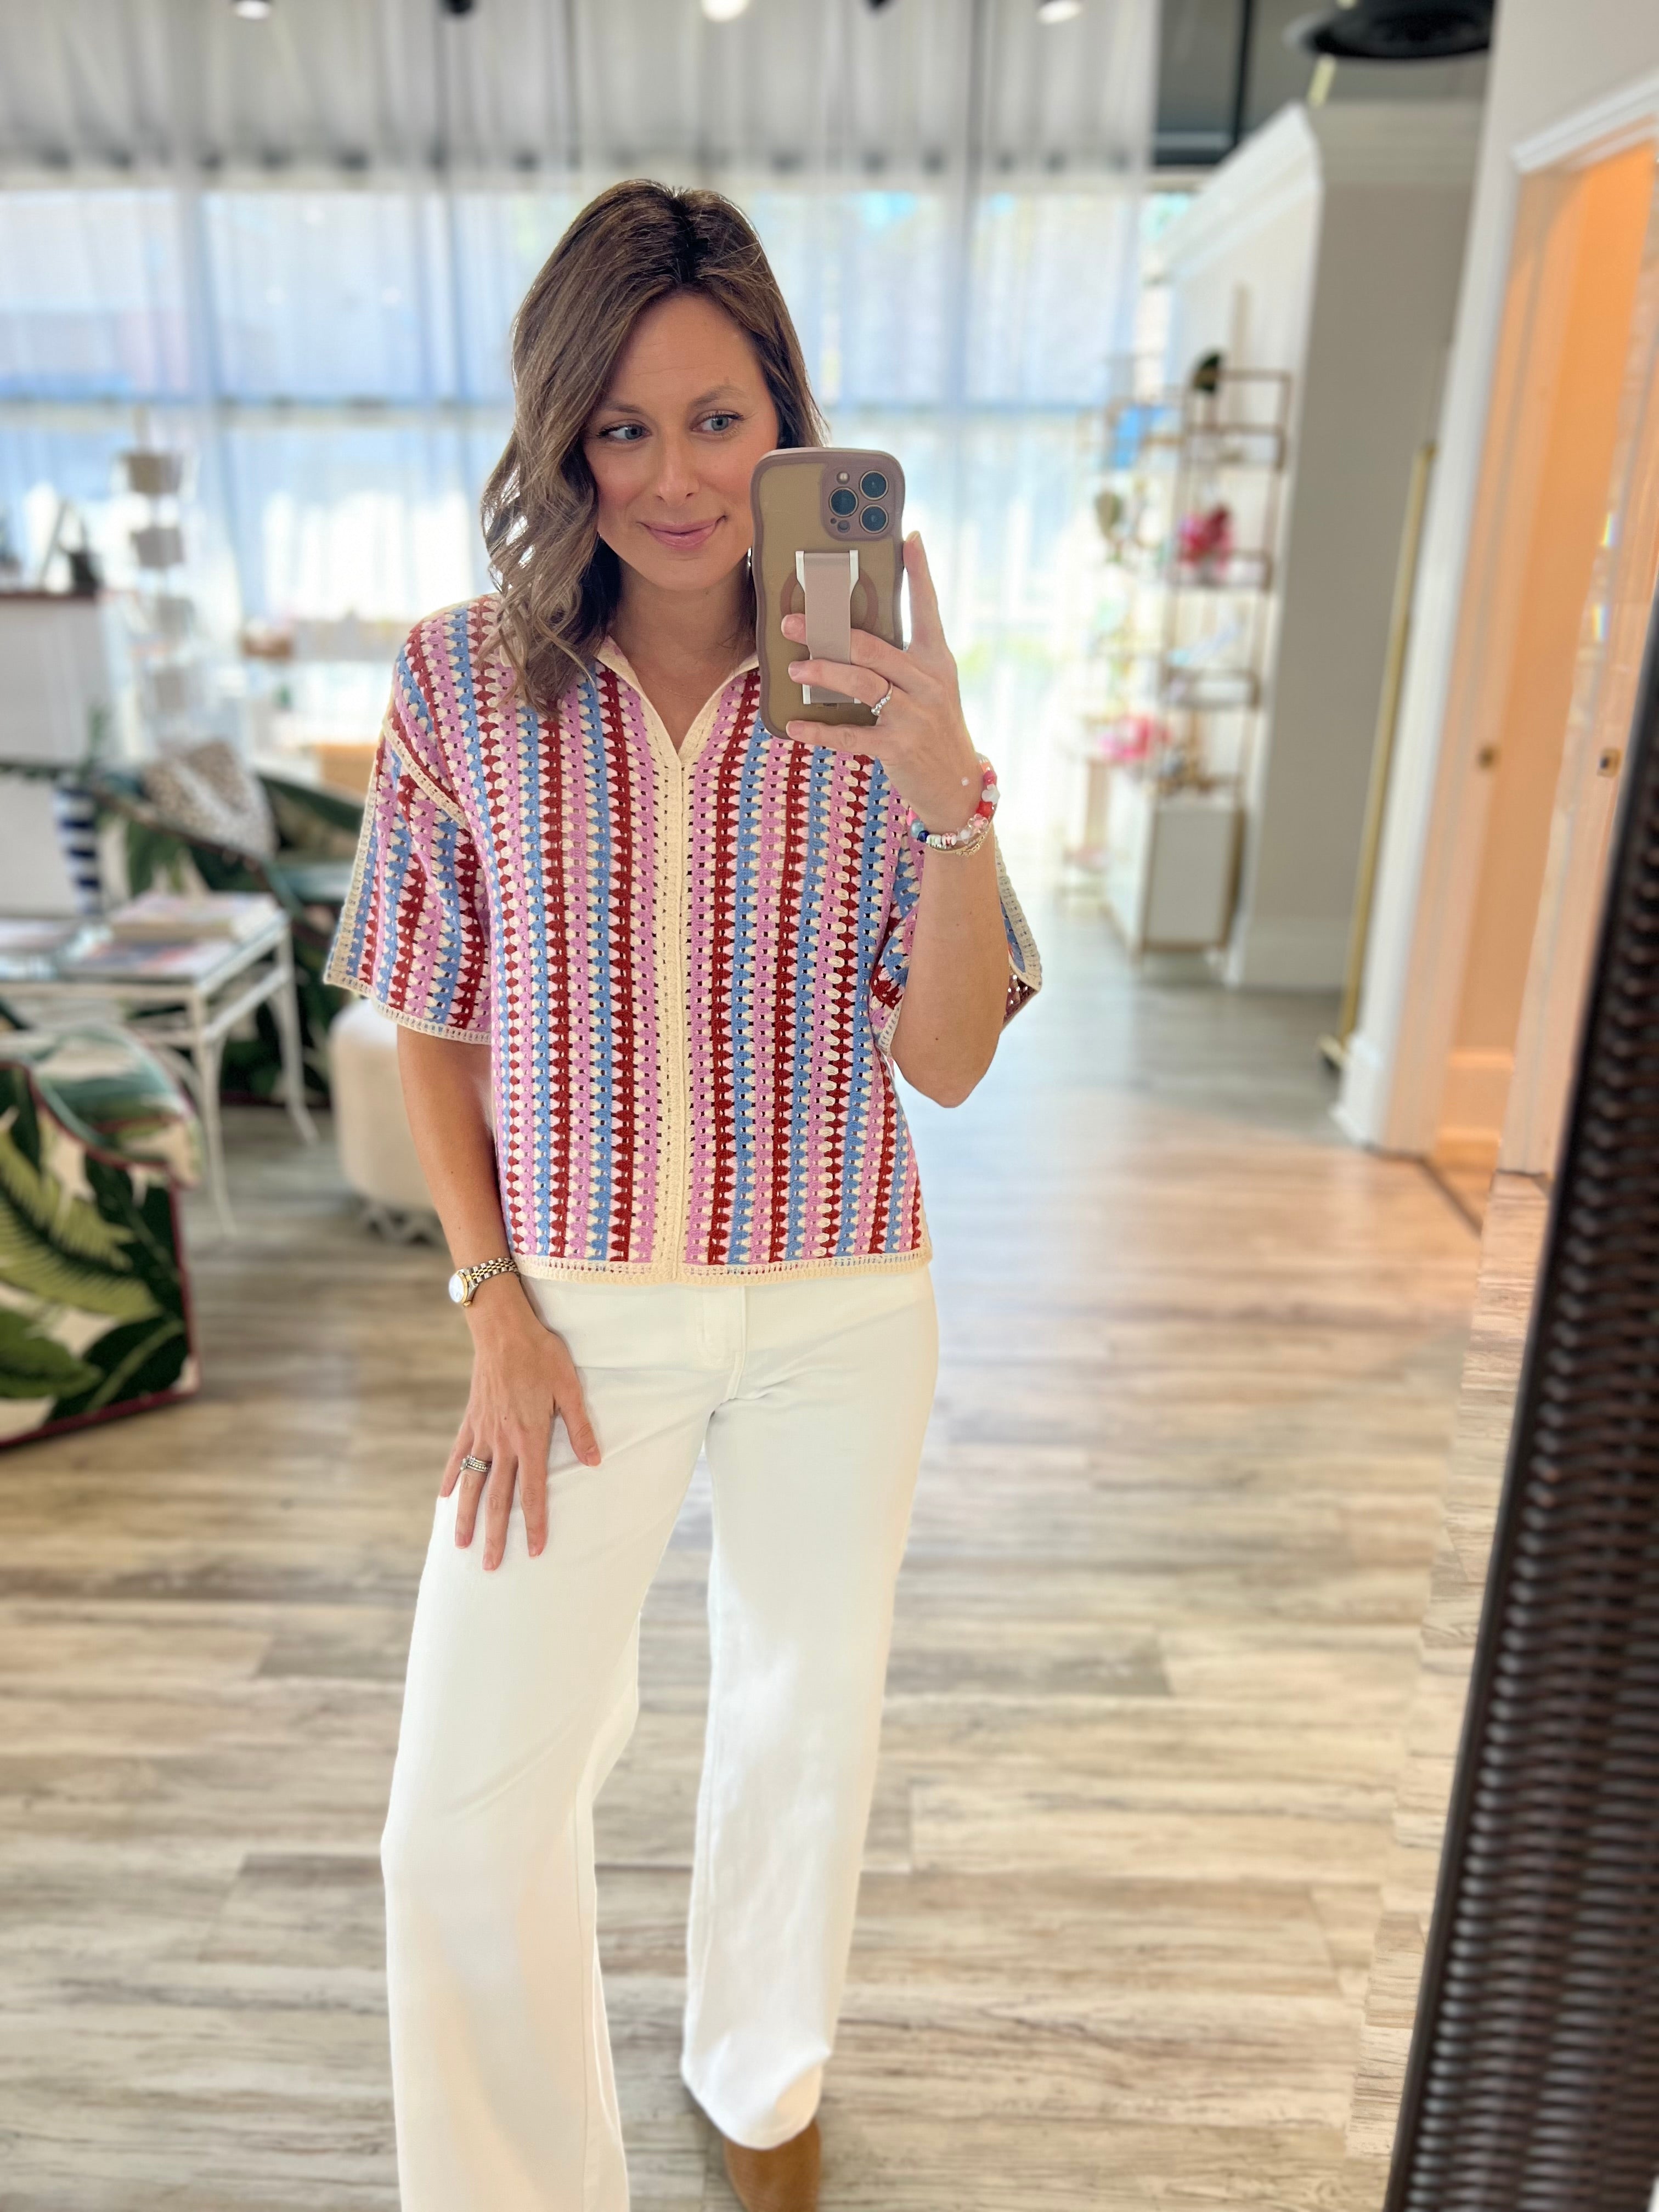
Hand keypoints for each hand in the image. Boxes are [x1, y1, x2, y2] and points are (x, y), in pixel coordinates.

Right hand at [441, 1285, 599, 1571]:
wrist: (503, 1329)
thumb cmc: (542, 1355)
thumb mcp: (570, 1388)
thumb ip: (579, 1428)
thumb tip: (595, 1463)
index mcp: (529, 1438)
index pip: (532, 1492)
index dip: (533, 1524)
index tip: (533, 1551)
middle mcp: (502, 1442)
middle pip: (497, 1498)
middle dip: (494, 1535)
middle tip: (490, 1567)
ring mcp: (482, 1433)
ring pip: (471, 1482)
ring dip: (465, 1516)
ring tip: (460, 1544)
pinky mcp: (470, 1420)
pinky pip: (456, 1455)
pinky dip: (449, 1477)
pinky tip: (442, 1497)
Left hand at [782, 531, 981, 834]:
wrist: (957, 785)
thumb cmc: (933, 727)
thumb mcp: (930, 687)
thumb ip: (902, 658)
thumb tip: (851, 632)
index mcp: (937, 660)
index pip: (928, 608)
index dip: (919, 573)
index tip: (908, 537)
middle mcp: (928, 682)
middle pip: (873, 647)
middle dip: (829, 631)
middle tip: (793, 621)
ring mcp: (913, 715)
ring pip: (860, 684)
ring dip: (822, 673)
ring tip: (795, 668)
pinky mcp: (897, 747)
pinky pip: (850, 735)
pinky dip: (820, 731)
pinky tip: (795, 725)